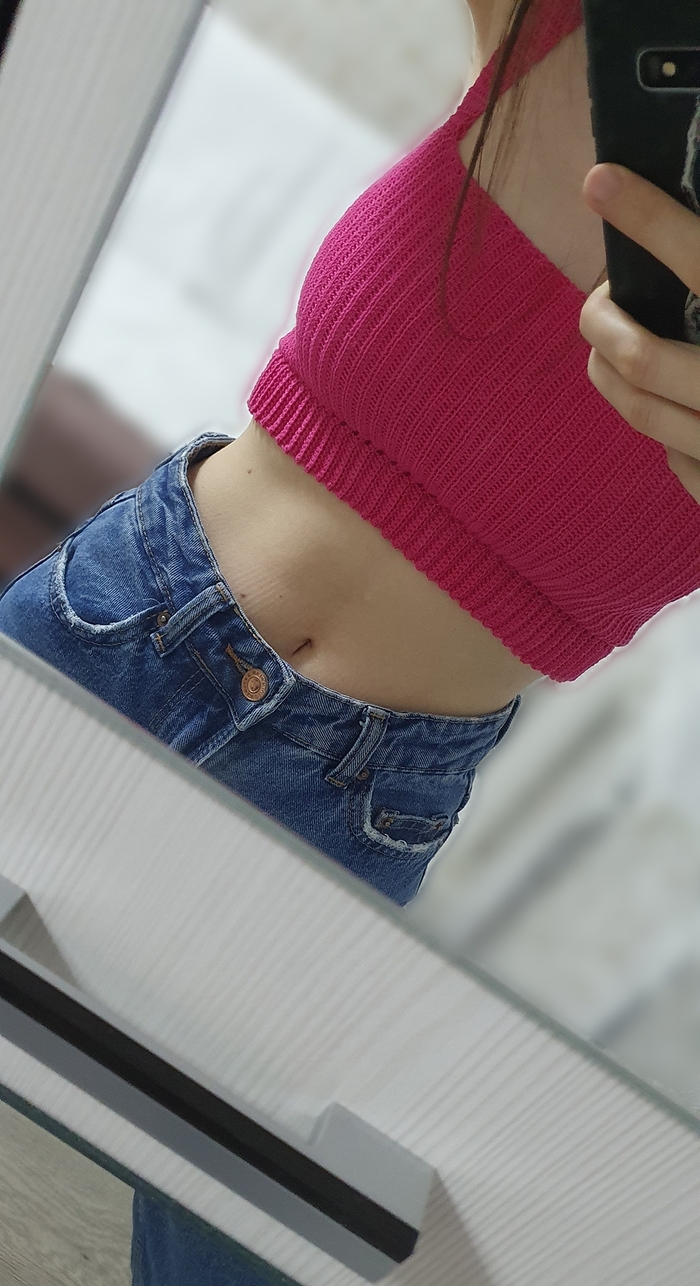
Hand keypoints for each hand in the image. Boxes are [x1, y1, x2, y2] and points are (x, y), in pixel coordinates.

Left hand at [580, 163, 699, 503]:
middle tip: (600, 293)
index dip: (649, 217)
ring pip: (640, 408)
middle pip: (641, 355)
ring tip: (607, 338)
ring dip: (608, 366)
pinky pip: (676, 455)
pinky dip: (662, 421)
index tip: (599, 180)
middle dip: (601, 316)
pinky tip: (666, 397)